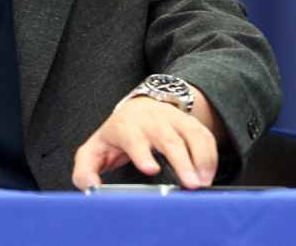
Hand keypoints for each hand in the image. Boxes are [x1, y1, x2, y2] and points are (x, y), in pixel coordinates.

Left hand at [72, 95, 218, 190]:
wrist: (137, 108)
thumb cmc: (116, 135)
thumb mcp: (93, 150)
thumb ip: (85, 170)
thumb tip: (89, 186)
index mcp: (125, 126)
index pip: (133, 137)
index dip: (141, 152)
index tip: (151, 169)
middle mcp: (151, 119)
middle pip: (168, 138)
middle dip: (181, 161)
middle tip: (190, 184)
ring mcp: (173, 118)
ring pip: (191, 134)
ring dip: (201, 158)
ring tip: (203, 183)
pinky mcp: (189, 122)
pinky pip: (205, 135)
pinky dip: (210, 155)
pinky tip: (208, 175)